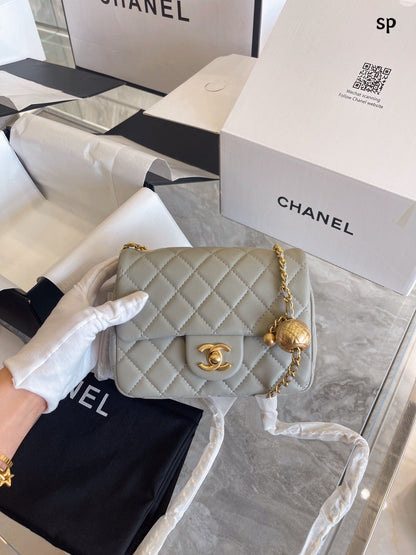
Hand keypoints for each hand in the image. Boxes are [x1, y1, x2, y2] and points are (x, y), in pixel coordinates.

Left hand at [4, 257, 147, 412]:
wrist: (46, 376)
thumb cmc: (58, 342)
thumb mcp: (88, 320)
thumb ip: (115, 309)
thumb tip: (142, 297)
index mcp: (78, 295)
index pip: (98, 273)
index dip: (112, 264)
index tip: (130, 258)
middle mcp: (85, 308)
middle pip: (108, 292)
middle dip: (124, 284)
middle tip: (145, 279)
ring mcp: (92, 327)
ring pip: (115, 312)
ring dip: (129, 308)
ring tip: (150, 299)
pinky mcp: (98, 344)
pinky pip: (117, 332)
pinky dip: (129, 328)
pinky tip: (142, 325)